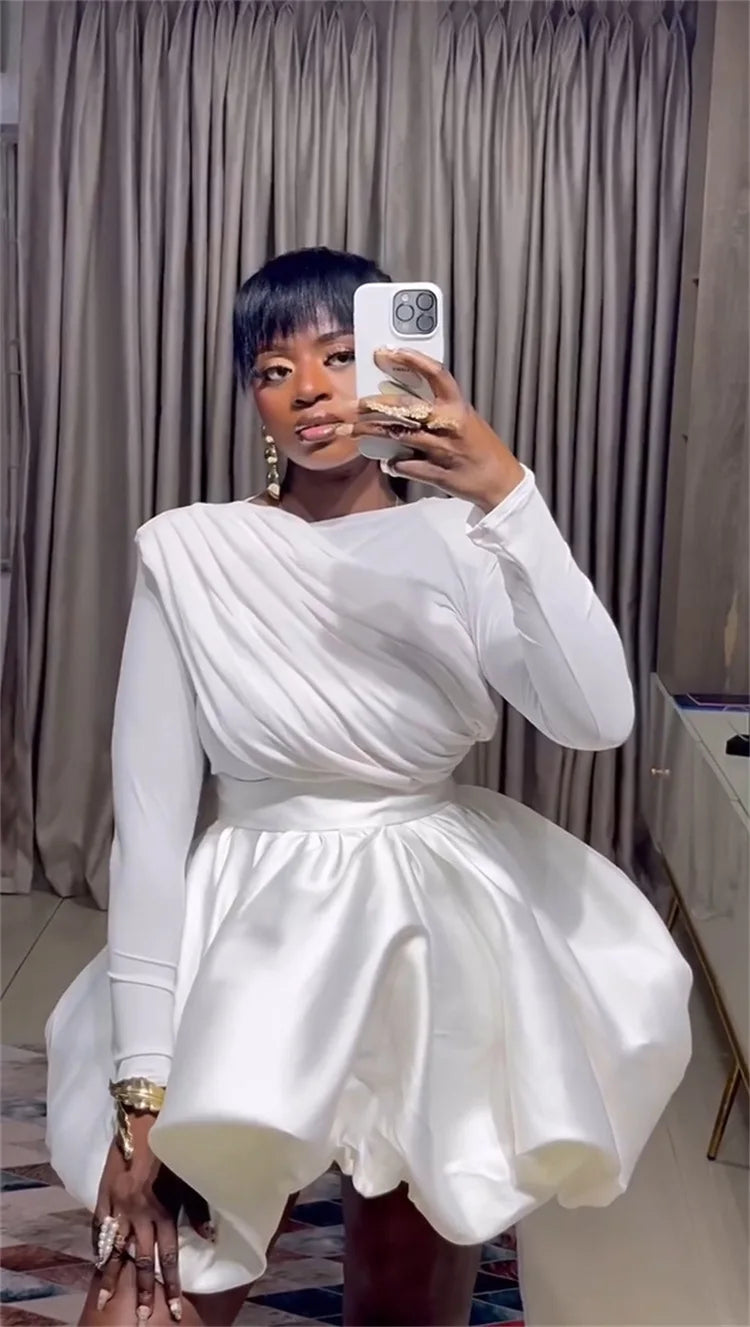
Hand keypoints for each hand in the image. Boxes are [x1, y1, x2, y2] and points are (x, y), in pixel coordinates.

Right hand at [93, 1116, 212, 1321]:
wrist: (142, 1120)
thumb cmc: (173, 1149)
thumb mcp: (189, 1178)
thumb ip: (198, 1209)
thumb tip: (210, 1238)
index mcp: (164, 1210)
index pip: (169, 1256)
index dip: (172, 1284)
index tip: (175, 1308)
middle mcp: (140, 1213)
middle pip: (142, 1260)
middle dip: (142, 1290)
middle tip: (142, 1318)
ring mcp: (119, 1207)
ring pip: (115, 1250)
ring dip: (112, 1278)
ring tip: (106, 1302)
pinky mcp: (104, 1197)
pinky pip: (100, 1229)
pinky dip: (99, 1248)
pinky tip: (97, 1265)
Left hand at [342, 348, 524, 512]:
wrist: (500, 480)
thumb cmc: (480, 447)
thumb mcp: (464, 419)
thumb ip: (437, 408)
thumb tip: (402, 400)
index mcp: (458, 406)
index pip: (436, 374)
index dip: (412, 361)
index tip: (389, 352)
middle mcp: (448, 424)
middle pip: (407, 407)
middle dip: (376, 404)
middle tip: (356, 404)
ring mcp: (441, 450)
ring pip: (399, 436)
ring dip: (372, 433)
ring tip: (352, 430)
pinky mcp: (436, 473)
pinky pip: (405, 466)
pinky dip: (393, 464)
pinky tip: (388, 463)